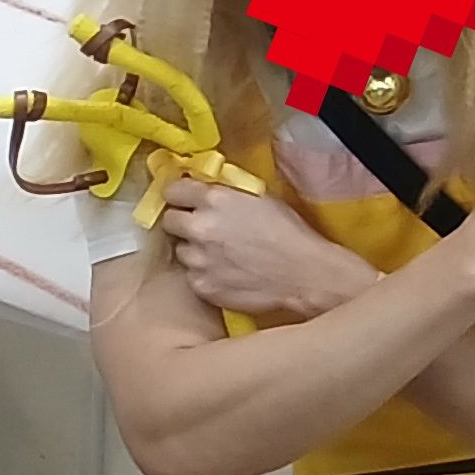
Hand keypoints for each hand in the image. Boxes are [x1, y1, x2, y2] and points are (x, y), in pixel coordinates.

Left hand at [159, 179, 372, 321]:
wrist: (305, 273)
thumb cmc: (290, 233)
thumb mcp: (260, 198)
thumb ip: (227, 193)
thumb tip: (206, 189)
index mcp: (214, 200)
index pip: (172, 190)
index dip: (178, 195)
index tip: (182, 200)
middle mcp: (200, 228)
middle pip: (169, 221)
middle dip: (182, 222)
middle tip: (200, 228)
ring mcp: (198, 260)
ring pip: (181, 251)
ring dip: (194, 250)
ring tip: (219, 254)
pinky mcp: (202, 285)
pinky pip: (191, 276)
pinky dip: (204, 274)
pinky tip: (225, 273)